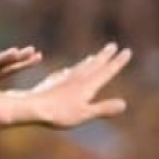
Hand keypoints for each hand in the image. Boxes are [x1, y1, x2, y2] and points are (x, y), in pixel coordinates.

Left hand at [8, 42, 131, 127]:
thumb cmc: (59, 114)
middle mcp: (77, 78)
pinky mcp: (53, 82)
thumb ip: (104, 108)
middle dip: (105, 56)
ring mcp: (64, 79)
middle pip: (94, 65)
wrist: (31, 107)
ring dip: (90, 61)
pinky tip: (70, 70)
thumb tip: (124, 104)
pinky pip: (67, 72)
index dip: (118, 62)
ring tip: (95, 56)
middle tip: (113, 45)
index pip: (107, 71)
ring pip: (81, 67)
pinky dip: (74, 69)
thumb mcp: (85, 113)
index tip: (127, 51)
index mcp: (88, 85)